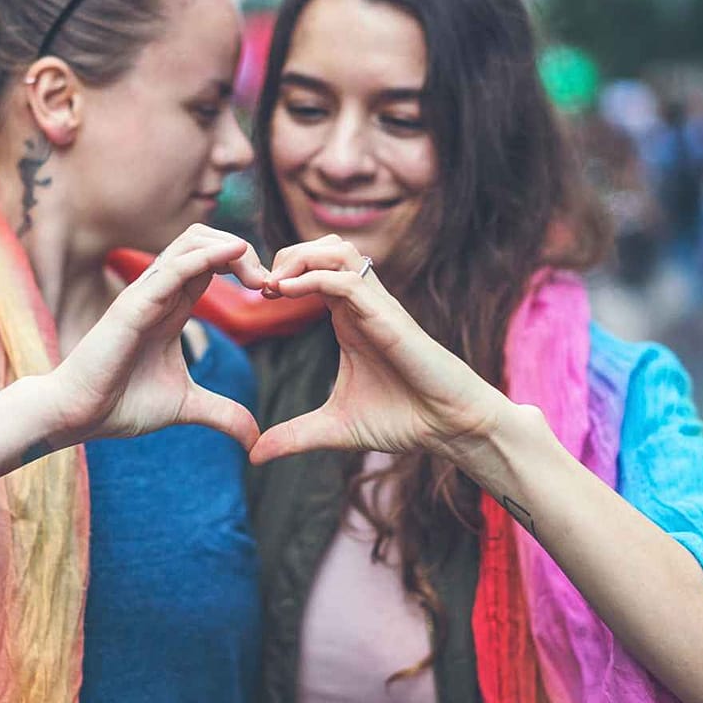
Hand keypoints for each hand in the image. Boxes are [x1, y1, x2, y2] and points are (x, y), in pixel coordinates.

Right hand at [45, 224, 268, 450]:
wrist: (77, 416)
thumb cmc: (121, 404)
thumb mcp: (186, 407)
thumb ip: (223, 414)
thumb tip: (256, 438)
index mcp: (172, 307)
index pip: (212, 263)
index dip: (245, 267)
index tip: (271, 293)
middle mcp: (160, 293)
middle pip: (205, 240)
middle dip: (244, 251)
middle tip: (269, 283)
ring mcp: (145, 295)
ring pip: (191, 242)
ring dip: (231, 248)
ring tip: (257, 276)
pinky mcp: (133, 306)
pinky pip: (173, 268)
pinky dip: (206, 256)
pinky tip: (235, 256)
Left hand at [249, 236, 516, 466]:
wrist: (447, 427)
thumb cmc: (402, 419)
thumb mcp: (335, 427)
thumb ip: (294, 435)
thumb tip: (254, 455)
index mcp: (349, 317)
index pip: (315, 269)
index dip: (282, 272)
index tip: (258, 298)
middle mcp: (362, 304)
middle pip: (324, 247)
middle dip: (288, 255)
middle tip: (261, 286)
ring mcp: (377, 307)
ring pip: (338, 251)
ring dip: (300, 258)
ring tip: (275, 285)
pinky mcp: (388, 318)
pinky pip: (349, 280)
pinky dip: (314, 278)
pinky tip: (286, 293)